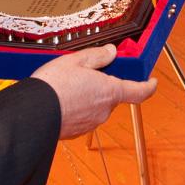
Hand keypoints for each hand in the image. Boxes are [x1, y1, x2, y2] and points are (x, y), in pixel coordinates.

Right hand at [31, 44, 157, 137]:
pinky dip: (76, 107)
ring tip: (67, 85)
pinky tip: (62, 99)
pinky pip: (83, 116)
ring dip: (88, 96)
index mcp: (110, 92)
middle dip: (102, 84)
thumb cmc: (54, 86)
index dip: (148, 86)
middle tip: (86, 72)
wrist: (32, 114)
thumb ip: (98, 56)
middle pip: (112, 95)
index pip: (139, 91)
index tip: (152, 81)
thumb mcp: (77, 60)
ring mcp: (91, 123)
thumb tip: (112, 52)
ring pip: (96, 105)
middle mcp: (104, 110)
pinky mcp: (77, 131)